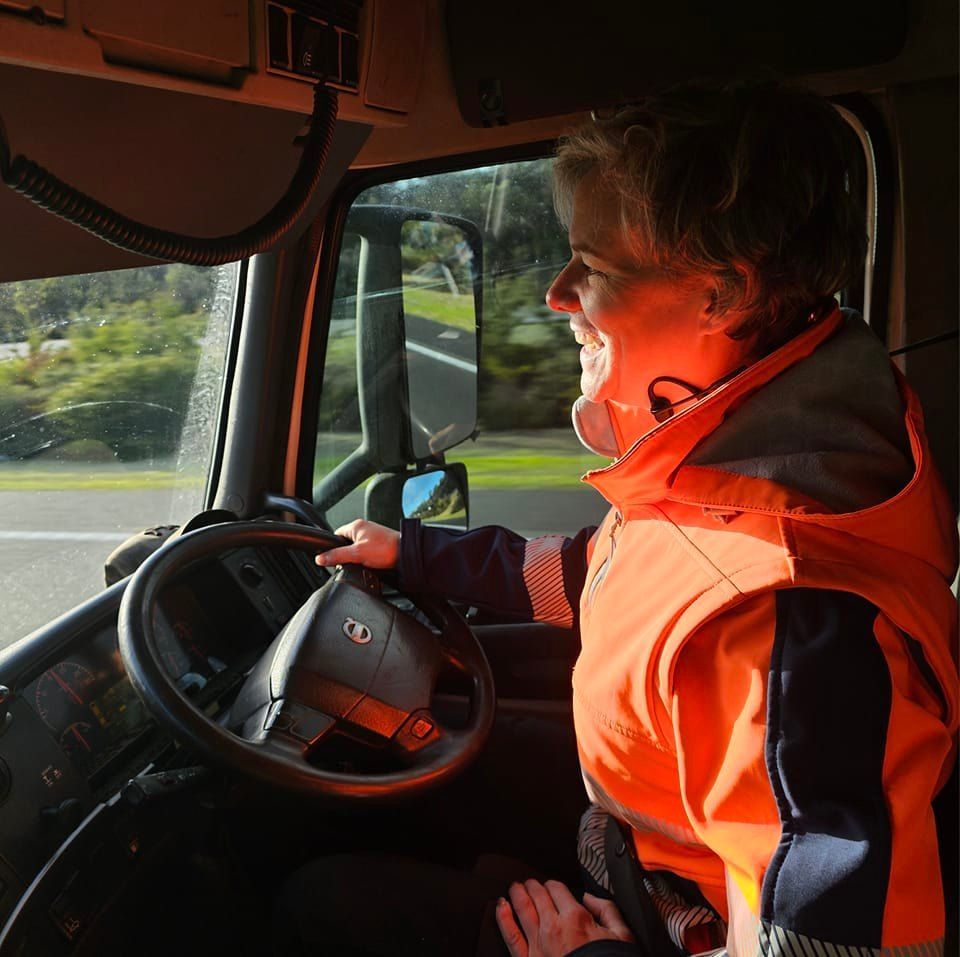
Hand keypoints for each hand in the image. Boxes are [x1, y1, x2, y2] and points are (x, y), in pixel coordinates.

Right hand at [315, 519, 399, 569]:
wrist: (406, 554)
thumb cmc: (386, 549)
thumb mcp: (357, 554)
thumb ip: (337, 556)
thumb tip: (321, 558)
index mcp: (356, 526)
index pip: (336, 535)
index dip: (333, 547)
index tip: (333, 557)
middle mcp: (364, 528)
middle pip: (346, 543)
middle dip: (346, 554)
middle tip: (352, 562)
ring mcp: (372, 536)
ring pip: (356, 548)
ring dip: (358, 557)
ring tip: (364, 563)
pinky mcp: (379, 544)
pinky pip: (366, 551)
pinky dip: (367, 558)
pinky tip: (371, 564)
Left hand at [496, 879, 633, 956]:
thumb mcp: (621, 935)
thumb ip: (607, 909)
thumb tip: (591, 897)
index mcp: (575, 918)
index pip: (557, 888)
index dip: (553, 884)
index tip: (552, 885)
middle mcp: (553, 927)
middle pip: (538, 895)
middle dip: (533, 885)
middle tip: (530, 882)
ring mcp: (538, 944)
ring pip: (523, 909)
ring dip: (517, 894)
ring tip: (515, 887)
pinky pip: (511, 935)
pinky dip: (503, 918)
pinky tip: (501, 906)